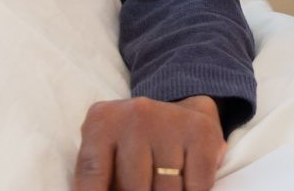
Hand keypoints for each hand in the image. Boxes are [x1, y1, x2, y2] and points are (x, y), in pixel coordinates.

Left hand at [72, 95, 225, 190]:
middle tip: (143, 185)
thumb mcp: (106, 153)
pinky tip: (185, 180)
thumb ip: (99, 179)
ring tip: (161, 182)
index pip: (92, 173)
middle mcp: (136, 116)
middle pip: (132, 188)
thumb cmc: (134, 146)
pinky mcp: (201, 132)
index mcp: (103, 122)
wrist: (182, 111)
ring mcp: (169, 122)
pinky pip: (197, 186)